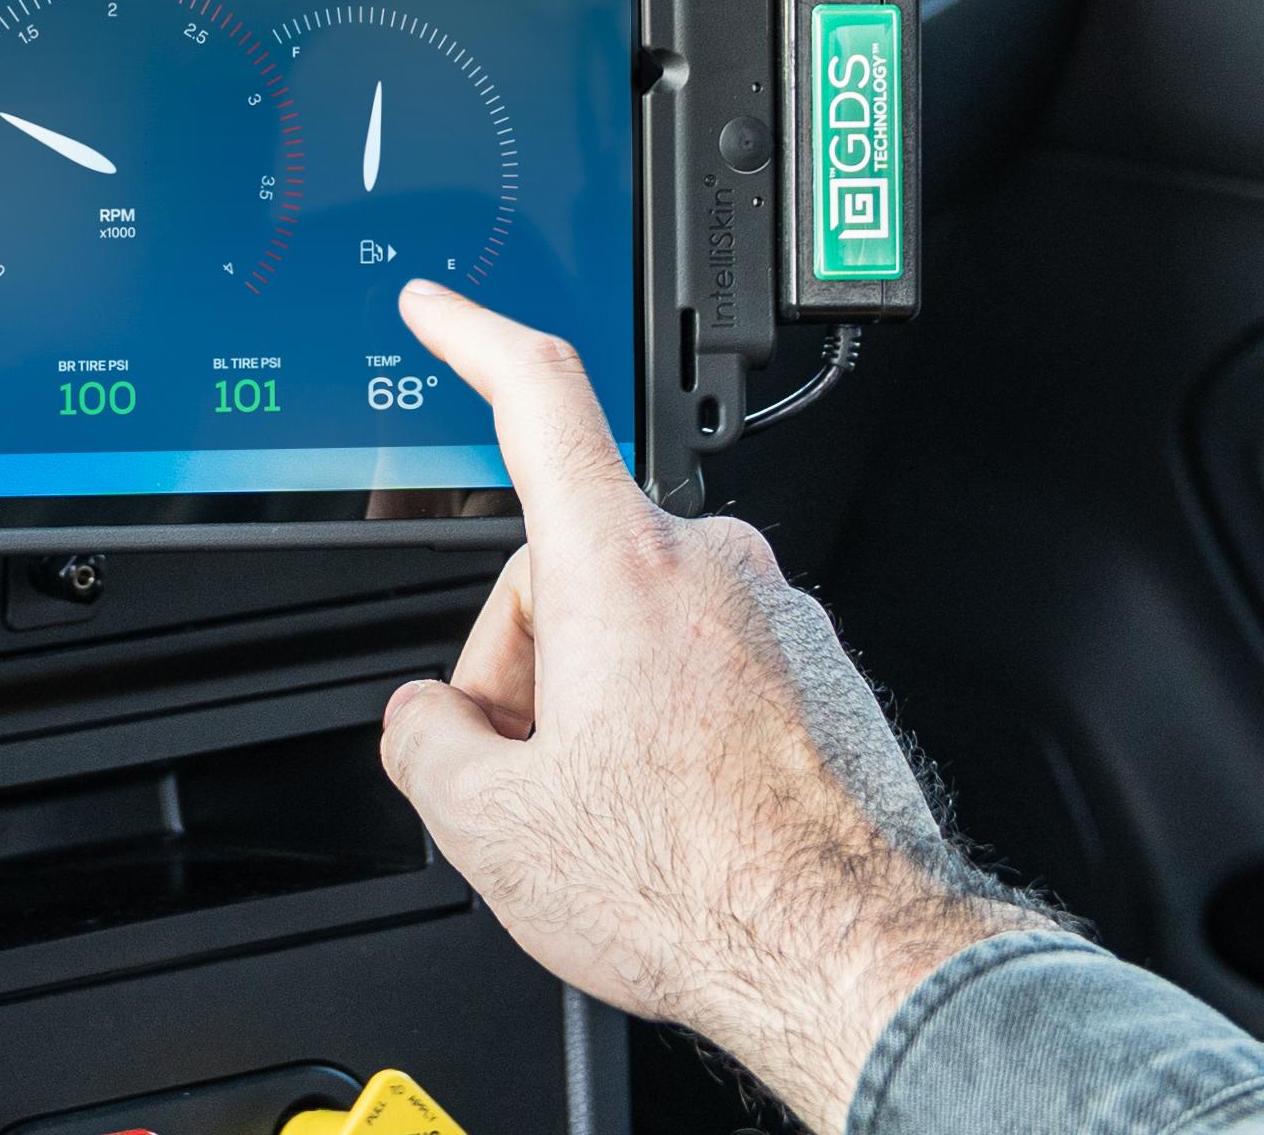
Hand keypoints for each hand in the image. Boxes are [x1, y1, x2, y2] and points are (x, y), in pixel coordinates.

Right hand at [378, 281, 1048, 1132]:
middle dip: (522, 661)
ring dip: (595, 699)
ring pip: (632, 619)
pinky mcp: (813, 666)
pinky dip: (664, 721)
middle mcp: (708, 565)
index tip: (442, 309)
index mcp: (620, 567)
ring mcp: (771, 612)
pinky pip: (699, 662)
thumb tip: (426, 725)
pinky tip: (668, 811)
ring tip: (608, 810)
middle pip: (564, 562)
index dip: (473, 338)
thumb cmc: (699, 883)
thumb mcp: (488, 826)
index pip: (539, 396)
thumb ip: (421, 741)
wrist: (842, 954)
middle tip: (526, 773)